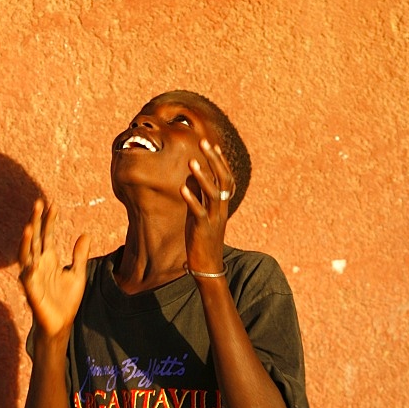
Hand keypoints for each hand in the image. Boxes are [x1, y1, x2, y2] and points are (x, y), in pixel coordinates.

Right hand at [17, 200, 89, 339]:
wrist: (61, 324)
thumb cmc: (66, 300)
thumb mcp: (78, 273)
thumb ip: (80, 255)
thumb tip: (86, 234)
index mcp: (49, 259)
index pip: (47, 235)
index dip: (49, 220)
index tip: (53, 204)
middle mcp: (38, 265)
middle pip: (35, 239)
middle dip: (36, 222)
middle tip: (38, 204)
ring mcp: (33, 277)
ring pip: (27, 255)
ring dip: (27, 242)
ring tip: (29, 227)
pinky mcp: (32, 292)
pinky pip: (27, 279)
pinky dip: (27, 270)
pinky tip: (29, 261)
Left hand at [181, 139, 234, 274]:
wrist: (208, 265)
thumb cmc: (202, 238)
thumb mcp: (200, 213)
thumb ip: (198, 196)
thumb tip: (191, 177)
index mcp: (221, 204)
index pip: (225, 178)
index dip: (220, 161)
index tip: (213, 145)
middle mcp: (221, 208)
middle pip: (222, 179)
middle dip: (213, 160)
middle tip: (204, 142)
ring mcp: (213, 218)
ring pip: (212, 193)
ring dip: (202, 176)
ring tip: (192, 161)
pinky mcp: (203, 229)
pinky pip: (199, 211)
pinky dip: (191, 199)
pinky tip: (182, 188)